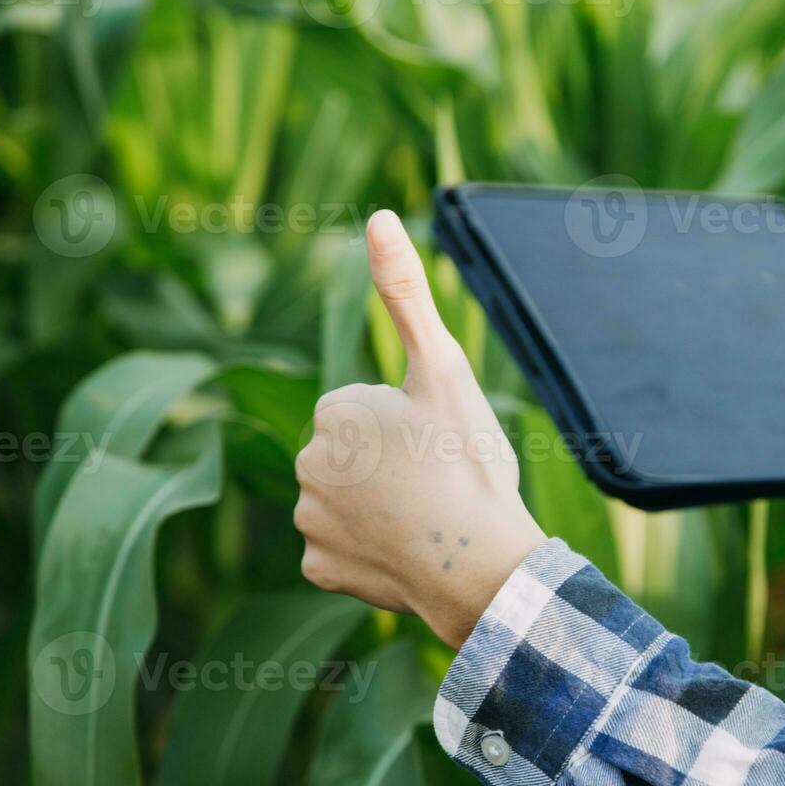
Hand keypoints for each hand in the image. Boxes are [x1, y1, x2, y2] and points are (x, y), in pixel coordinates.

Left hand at [294, 210, 546, 647]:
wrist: (478, 563)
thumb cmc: (465, 462)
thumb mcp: (444, 369)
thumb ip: (405, 294)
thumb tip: (378, 216)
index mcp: (333, 410)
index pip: (369, 410)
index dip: (411, 425)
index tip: (438, 445)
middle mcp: (306, 463)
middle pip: (356, 456)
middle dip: (390, 466)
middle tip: (438, 483)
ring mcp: (309, 521)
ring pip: (349, 503)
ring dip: (382, 509)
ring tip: (428, 519)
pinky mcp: (319, 569)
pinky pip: (343, 552)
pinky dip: (372, 552)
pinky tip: (407, 552)